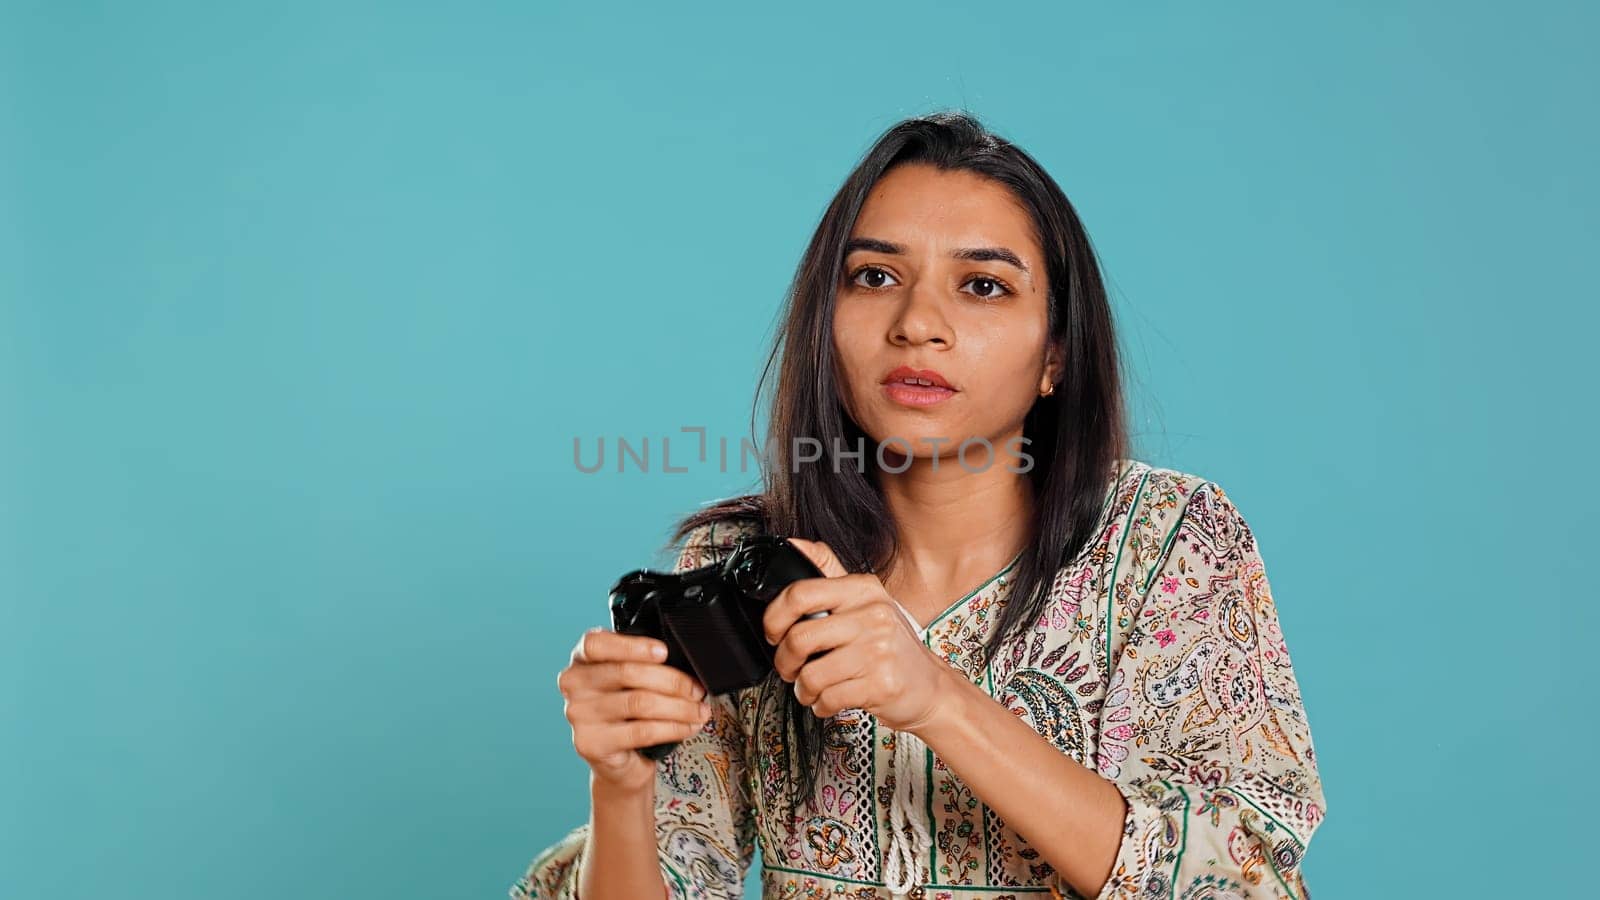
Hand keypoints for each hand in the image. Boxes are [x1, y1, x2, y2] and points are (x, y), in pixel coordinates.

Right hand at [557, 627, 711, 792]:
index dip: (632, 646)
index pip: (596, 643)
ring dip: (679, 707)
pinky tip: (687, 727)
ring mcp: (579, 715)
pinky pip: (642, 731)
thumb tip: (683, 660)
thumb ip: (642, 663)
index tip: (664, 652)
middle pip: (627, 673)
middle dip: (672, 681)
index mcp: (581, 659)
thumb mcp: (631, 680)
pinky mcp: (591, 744)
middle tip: (696, 689)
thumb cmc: (628, 712)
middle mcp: (574, 684)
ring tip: (698, 711)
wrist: (620, 761)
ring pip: (639, 703)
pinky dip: (673, 728)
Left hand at [761, 538, 948, 731]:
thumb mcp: (867, 600)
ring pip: (811, 674)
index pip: (801, 593)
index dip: (774, 617)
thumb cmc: (893, 646)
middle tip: (790, 668)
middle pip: (799, 638)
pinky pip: (828, 698)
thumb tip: (794, 545)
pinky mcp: (881, 684)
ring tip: (812, 688)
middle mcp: (873, 615)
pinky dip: (821, 705)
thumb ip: (830, 571)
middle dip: (784, 661)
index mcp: (863, 590)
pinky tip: (829, 699)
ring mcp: (878, 650)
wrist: (931, 687)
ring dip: (802, 689)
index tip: (773, 632)